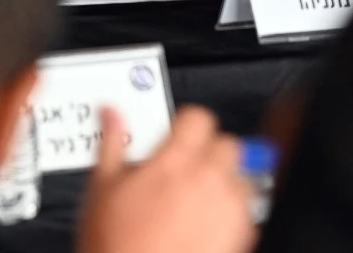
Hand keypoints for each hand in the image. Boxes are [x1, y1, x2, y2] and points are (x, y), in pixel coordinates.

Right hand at [79, 106, 254, 252]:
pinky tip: (206, 224)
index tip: (178, 134)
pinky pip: (248, 211)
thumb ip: (111, 142)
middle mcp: (207, 180)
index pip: (199, 117)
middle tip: (187, 167)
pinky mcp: (241, 234)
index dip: (187, 123)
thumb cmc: (118, 242)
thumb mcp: (103, 186)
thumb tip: (111, 113)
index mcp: (175, 161)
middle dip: (210, 150)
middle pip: (228, 143)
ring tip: (197, 198)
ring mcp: (228, 208)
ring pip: (242, 177)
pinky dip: (232, 212)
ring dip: (225, 181)